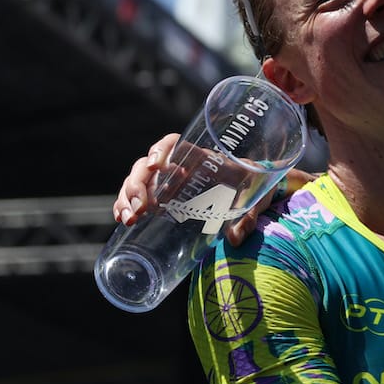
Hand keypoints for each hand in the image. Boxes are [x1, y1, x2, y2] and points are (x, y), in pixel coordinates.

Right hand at [110, 133, 313, 245]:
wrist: (260, 188)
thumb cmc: (258, 186)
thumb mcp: (256, 198)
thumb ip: (248, 217)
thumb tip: (234, 240)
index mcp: (204, 158)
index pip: (174, 143)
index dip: (161, 150)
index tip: (156, 167)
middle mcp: (183, 166)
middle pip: (148, 165)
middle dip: (137, 184)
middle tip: (139, 209)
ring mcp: (172, 181)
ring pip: (139, 180)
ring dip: (127, 196)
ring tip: (128, 219)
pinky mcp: (168, 196)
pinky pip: (140, 195)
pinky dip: (128, 204)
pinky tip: (124, 219)